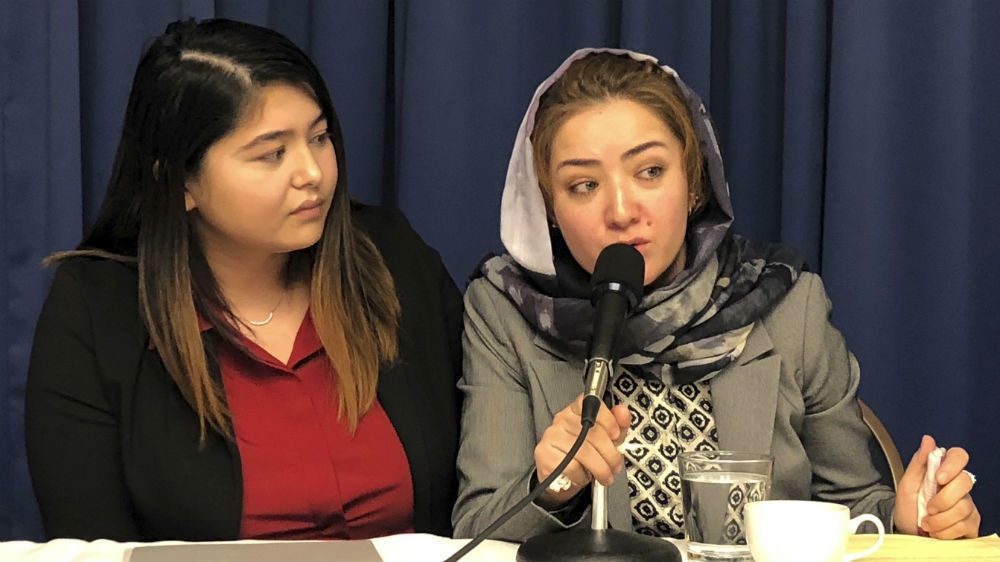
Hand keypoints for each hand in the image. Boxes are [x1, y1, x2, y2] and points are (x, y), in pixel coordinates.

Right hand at [533, 393, 630, 508]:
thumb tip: (622, 412)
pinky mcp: (544, 454)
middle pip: (592, 431)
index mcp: (576, 411)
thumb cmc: (584, 458)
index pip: (591, 403)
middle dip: (610, 454)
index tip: (616, 435)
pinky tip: (582, 476)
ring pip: (584, 452)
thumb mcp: (606, 441)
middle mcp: (562, 420)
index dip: (607, 419)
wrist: (561, 479)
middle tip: (615, 465)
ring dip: (600, 468)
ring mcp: (551, 436)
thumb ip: (617, 425)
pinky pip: (571, 466)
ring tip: (604, 475)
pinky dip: (581, 476)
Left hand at [893, 435, 979, 537]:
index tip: (938, 478)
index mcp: (943, 471)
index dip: (952, 465)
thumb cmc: (907, 506)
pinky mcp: (971, 524)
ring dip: (939, 519)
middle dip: (943, 499)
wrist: (906, 531)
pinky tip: (936, 531)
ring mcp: (968, 505)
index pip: (959, 456)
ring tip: (927, 523)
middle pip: (965, 482)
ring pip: (963, 508)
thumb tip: (928, 439)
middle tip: (928, 508)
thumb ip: (918, 462)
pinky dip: (945, 531)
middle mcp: (959, 486)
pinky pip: (965, 526)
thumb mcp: (907, 484)